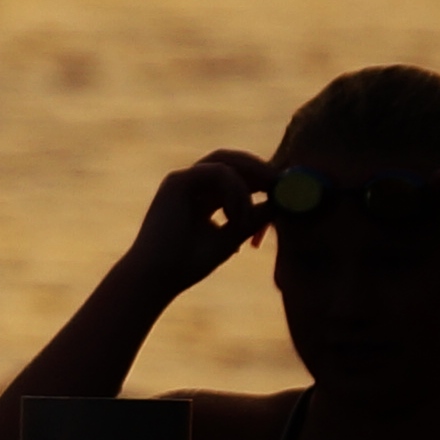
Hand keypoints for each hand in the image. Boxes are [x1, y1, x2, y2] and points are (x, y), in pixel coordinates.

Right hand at [124, 148, 280, 298]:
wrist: (156, 278)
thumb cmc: (188, 265)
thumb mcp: (231, 237)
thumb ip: (253, 219)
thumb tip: (280, 202)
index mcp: (202, 198)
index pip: (236, 176)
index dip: (260, 179)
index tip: (283, 189)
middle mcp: (191, 185)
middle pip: (232, 161)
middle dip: (259, 170)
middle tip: (281, 183)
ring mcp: (182, 181)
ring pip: (226, 162)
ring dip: (250, 181)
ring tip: (263, 203)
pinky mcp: (177, 182)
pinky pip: (218, 172)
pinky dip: (234, 189)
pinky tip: (237, 214)